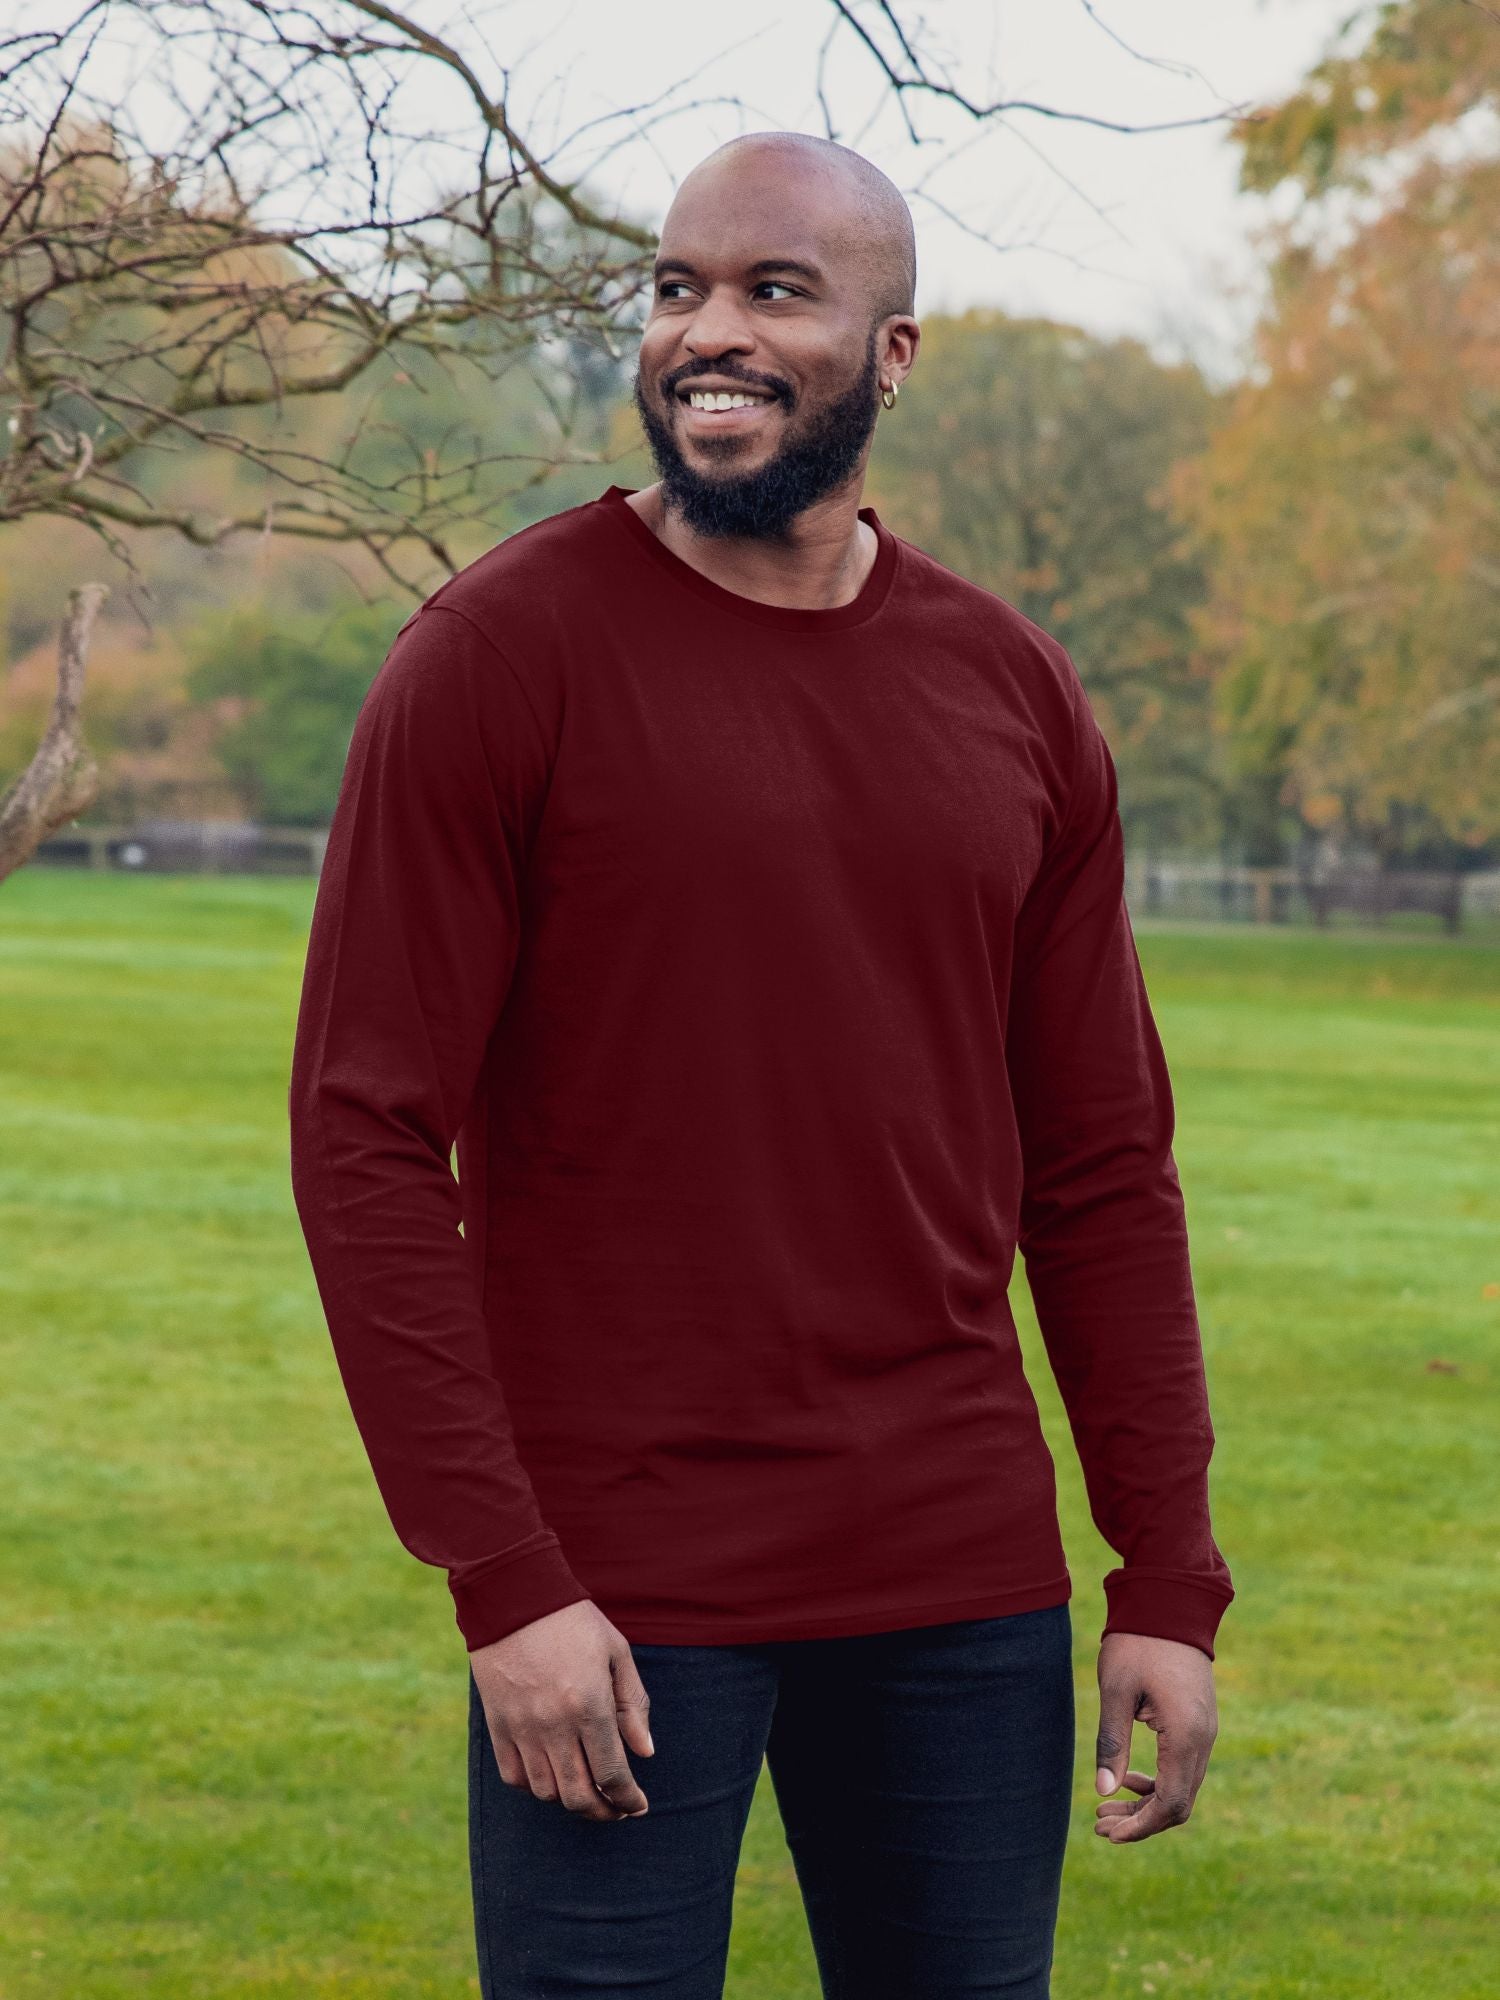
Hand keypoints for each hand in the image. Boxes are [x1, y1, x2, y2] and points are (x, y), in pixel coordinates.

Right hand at [469, 1598, 654, 1821]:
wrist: (515, 1597)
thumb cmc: (574, 1621)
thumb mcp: (616, 1652)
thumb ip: (633, 1704)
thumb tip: (645, 1752)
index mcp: (589, 1705)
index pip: (612, 1774)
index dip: (628, 1799)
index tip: (638, 1806)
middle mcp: (554, 1725)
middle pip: (579, 1795)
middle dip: (604, 1811)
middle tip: (616, 1809)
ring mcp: (522, 1728)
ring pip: (546, 1792)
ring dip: (570, 1801)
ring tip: (587, 1793)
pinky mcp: (497, 1725)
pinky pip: (514, 1777)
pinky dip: (535, 1787)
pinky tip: (552, 1777)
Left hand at [1092, 1630, 1218, 1842]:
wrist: (1171, 1601)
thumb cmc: (1138, 1641)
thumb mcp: (1116, 1690)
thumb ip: (1111, 1743)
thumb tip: (1103, 1794)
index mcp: (1185, 1736)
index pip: (1171, 1805)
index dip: (1140, 1828)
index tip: (1107, 1834)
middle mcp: (1204, 1740)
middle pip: (1179, 1803)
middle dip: (1141, 1822)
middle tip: (1099, 1826)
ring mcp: (1207, 1731)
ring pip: (1183, 1786)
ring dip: (1148, 1803)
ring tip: (1107, 1808)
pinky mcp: (1201, 1722)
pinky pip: (1185, 1766)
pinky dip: (1159, 1781)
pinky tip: (1129, 1778)